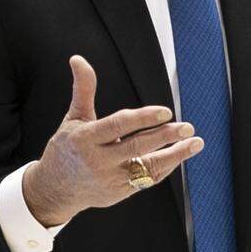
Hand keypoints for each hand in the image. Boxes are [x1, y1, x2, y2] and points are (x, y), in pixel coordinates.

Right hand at [22, 55, 203, 225]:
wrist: (55, 189)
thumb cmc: (67, 148)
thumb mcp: (73, 118)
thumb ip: (83, 89)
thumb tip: (78, 59)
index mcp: (86, 139)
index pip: (118, 126)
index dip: (143, 118)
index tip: (166, 112)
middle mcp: (98, 160)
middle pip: (136, 146)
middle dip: (165, 136)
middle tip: (187, 127)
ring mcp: (110, 179)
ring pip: (147, 167)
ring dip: (174, 155)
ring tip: (195, 143)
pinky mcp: (119, 192)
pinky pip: (147, 179)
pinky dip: (165, 167)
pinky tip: (179, 154)